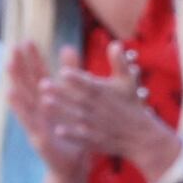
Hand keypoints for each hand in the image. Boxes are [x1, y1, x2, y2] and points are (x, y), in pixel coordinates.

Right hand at [7, 42, 87, 180]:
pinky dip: (22, 110)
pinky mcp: (39, 140)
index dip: (32, 59)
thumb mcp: (74, 102)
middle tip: (12, 47)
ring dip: (15, 84)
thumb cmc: (72, 134)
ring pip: (24, 103)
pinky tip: (13, 98)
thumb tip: (68, 47)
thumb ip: (72, 75)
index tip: (26, 40)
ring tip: (8, 68)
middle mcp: (38, 112)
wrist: (73, 167)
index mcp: (48, 103)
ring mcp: (36, 126)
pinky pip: (30, 123)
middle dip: (19, 67)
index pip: (39, 77)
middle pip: (27, 86)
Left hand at [40, 40, 181, 180]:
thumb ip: (119, 62)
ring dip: (61, 110)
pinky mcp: (94, 140)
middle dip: (61, 92)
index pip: (88, 83)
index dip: (77, 78)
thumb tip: (115, 43)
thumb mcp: (128, 82)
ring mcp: (95, 125)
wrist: (140, 136)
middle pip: (77, 98)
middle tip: (42, 84)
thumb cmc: (131, 105)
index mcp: (103, 92)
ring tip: (45, 102)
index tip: (63, 72)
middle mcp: (98, 108)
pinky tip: (58, 130)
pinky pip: (81, 137)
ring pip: (75, 116)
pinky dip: (71, 134)